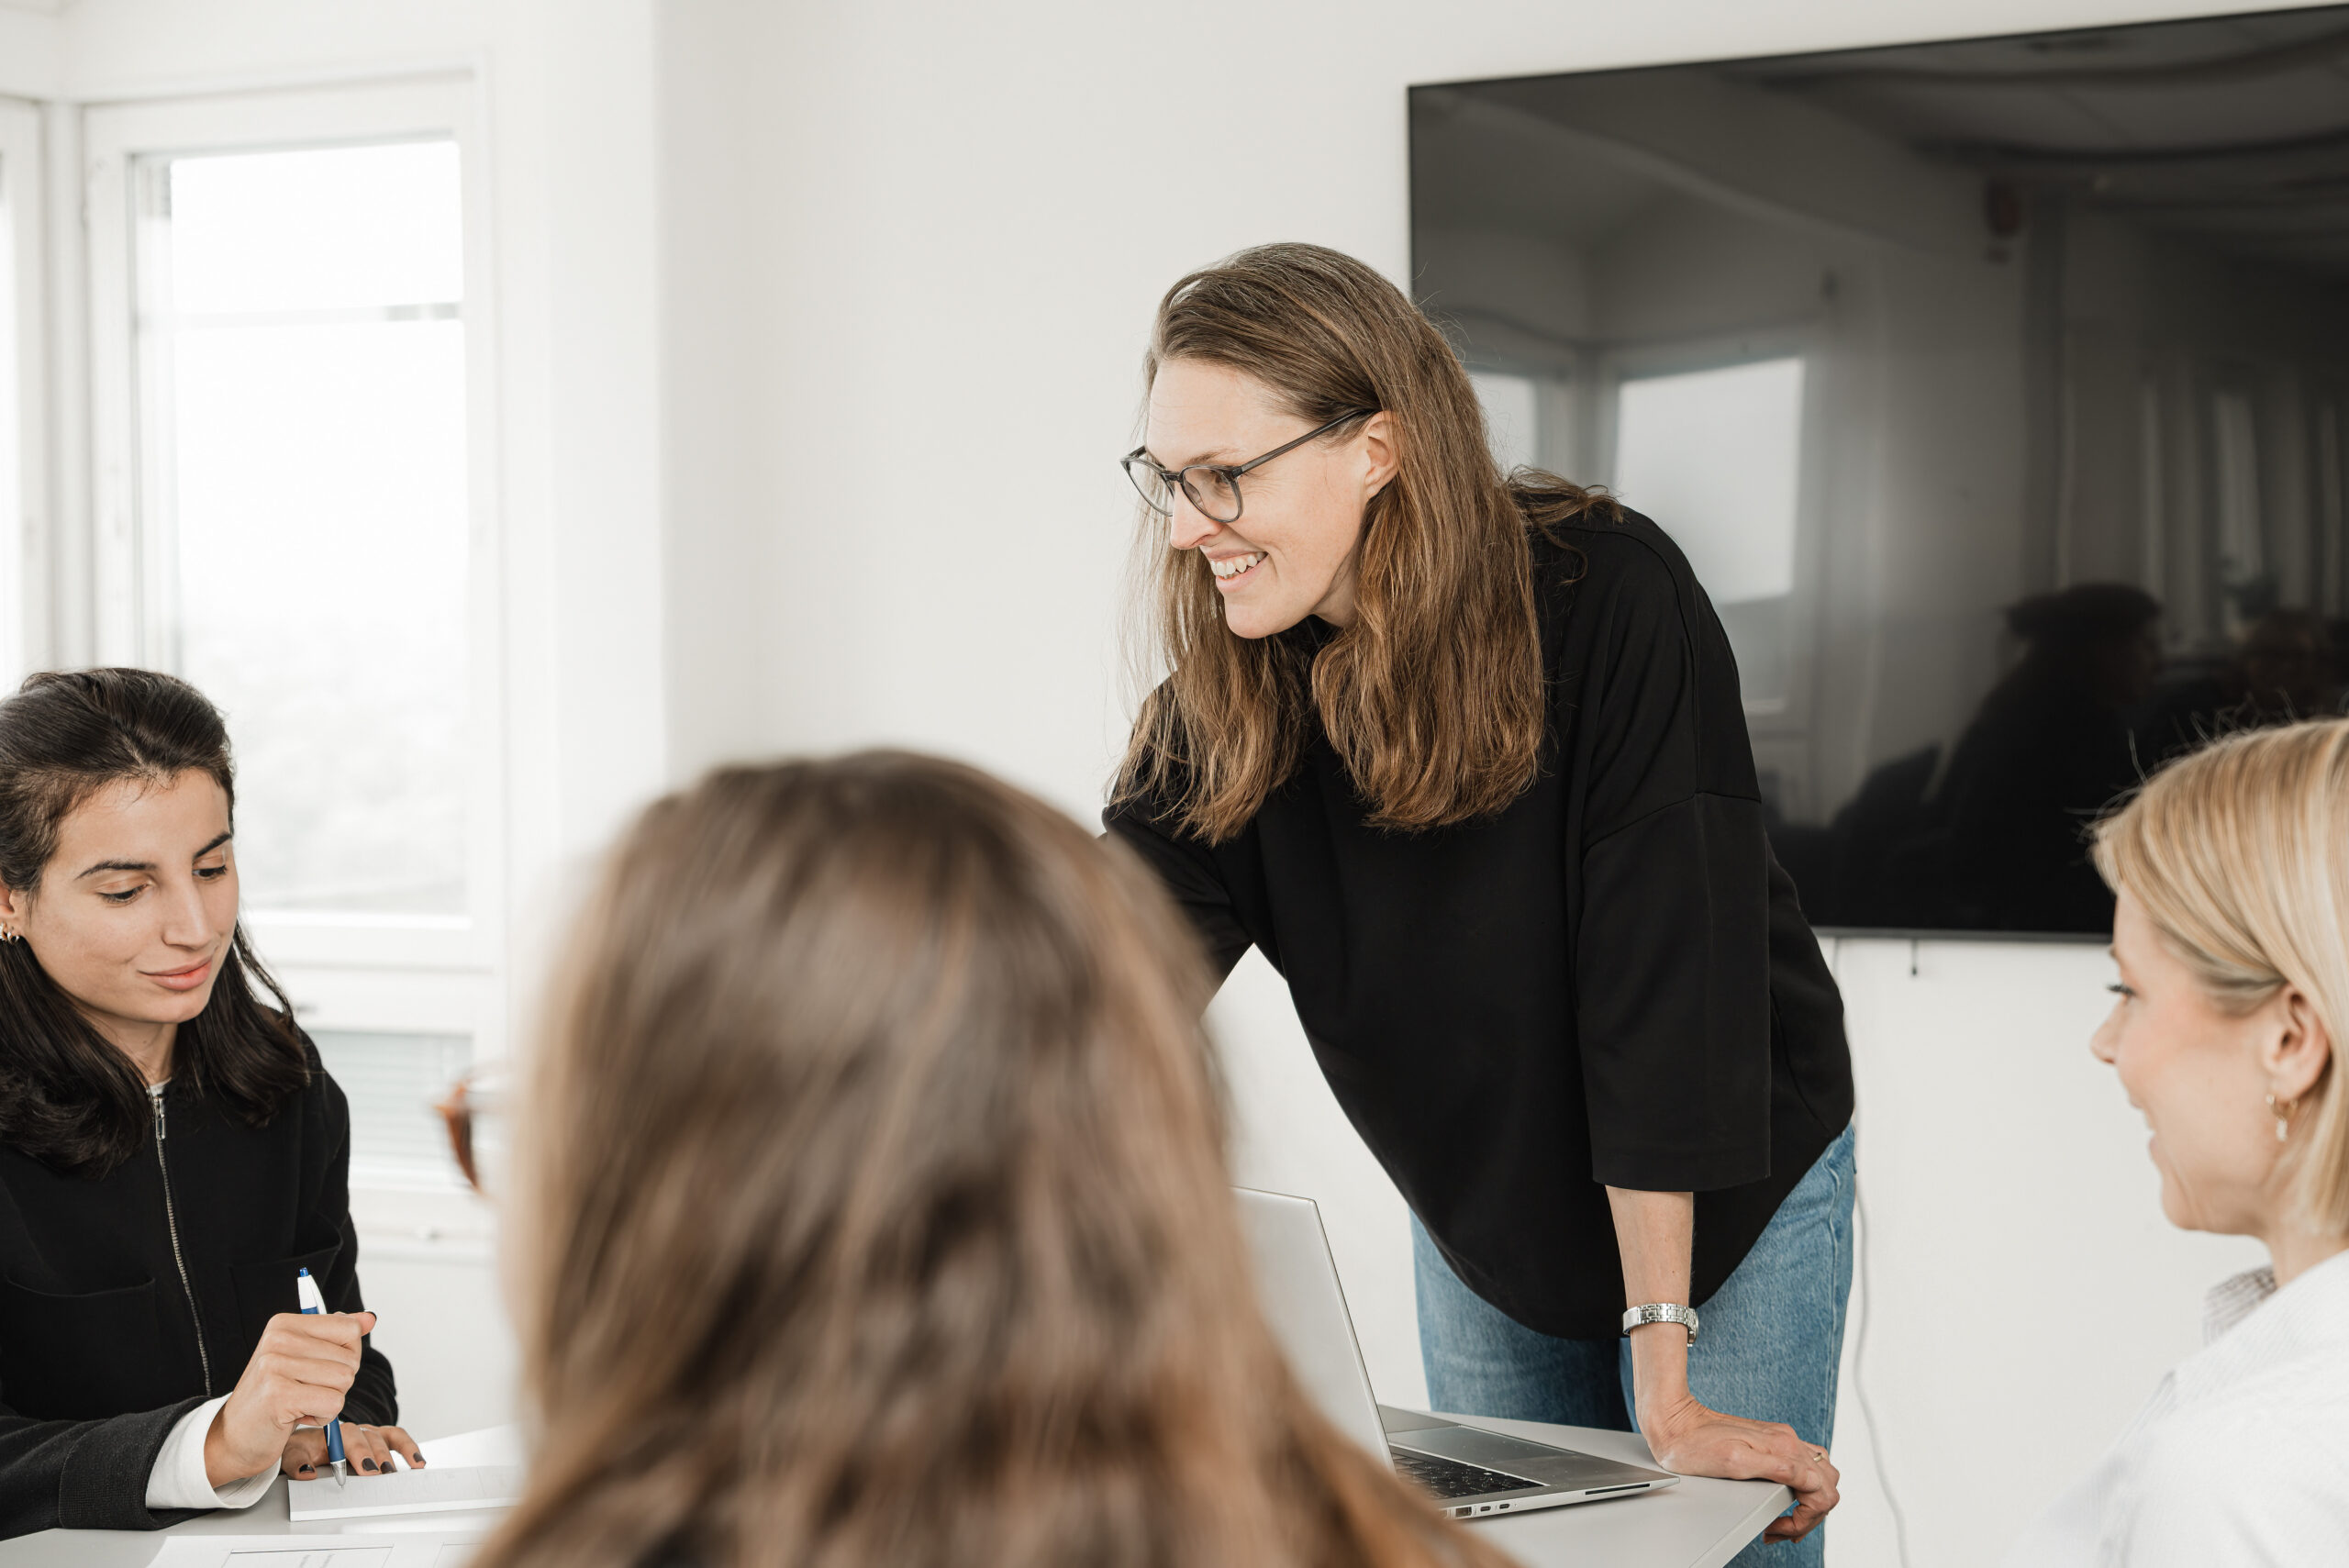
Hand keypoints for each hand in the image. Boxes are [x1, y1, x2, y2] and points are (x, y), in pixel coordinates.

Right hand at [201, 1310, 377, 1487]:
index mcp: (284, 1324)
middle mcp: (277, 1339)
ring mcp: (275, 1366)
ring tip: (298, 1404)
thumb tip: (370, 1319)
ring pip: (345, 1381)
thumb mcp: (304, 1359)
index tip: (316, 1370)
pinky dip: (323, 1417)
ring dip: (329, 1401)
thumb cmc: (272, 1398)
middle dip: (337, 1383)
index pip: (350, 1328)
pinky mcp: (278, 1395)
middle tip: (303, 1392)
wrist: (232, 1439)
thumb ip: (337, 1336)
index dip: (346, 1356)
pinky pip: (334, 1403)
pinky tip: (296, 1417)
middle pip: (351, 1358)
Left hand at [281, 1422, 424, 1478]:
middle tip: (384, 1472)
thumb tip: (307, 1473)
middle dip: (378, 1456)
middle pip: (370, 1439)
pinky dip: (409, 1448)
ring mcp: (368, 1433)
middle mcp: (354, 1430)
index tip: (366, 1468)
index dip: (359, 1453)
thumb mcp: (291, 1455)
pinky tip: (418, 1462)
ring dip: (398, 1452)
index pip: (348, 1438)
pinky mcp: (379, 1439)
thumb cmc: (300, 1448)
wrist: (304, 1441)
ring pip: (386, 1438)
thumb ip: (296, 1463)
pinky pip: (397, 1439)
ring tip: (407, 1467)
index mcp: (333, 1433)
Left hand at [1638, 1389, 1839, 1543]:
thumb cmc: (1694, 1446)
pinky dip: (1803, 1488)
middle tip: (1784, 1530)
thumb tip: (1809, 1479)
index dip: (1805, 1521)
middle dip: (1812, 1515)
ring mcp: (1781, 1439)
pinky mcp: (1770, 1440)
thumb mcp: (1734, 1463)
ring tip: (1786, 1519)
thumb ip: (1777, 1470)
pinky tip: (1783, 1498)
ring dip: (1810, 1502)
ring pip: (1821, 1474)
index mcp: (1784, 1448)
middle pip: (1827, 1485)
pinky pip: (1804, 1466)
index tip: (1779, 1529)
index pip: (1822, 1493)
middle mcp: (1787, 1441)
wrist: (1674, 1422)